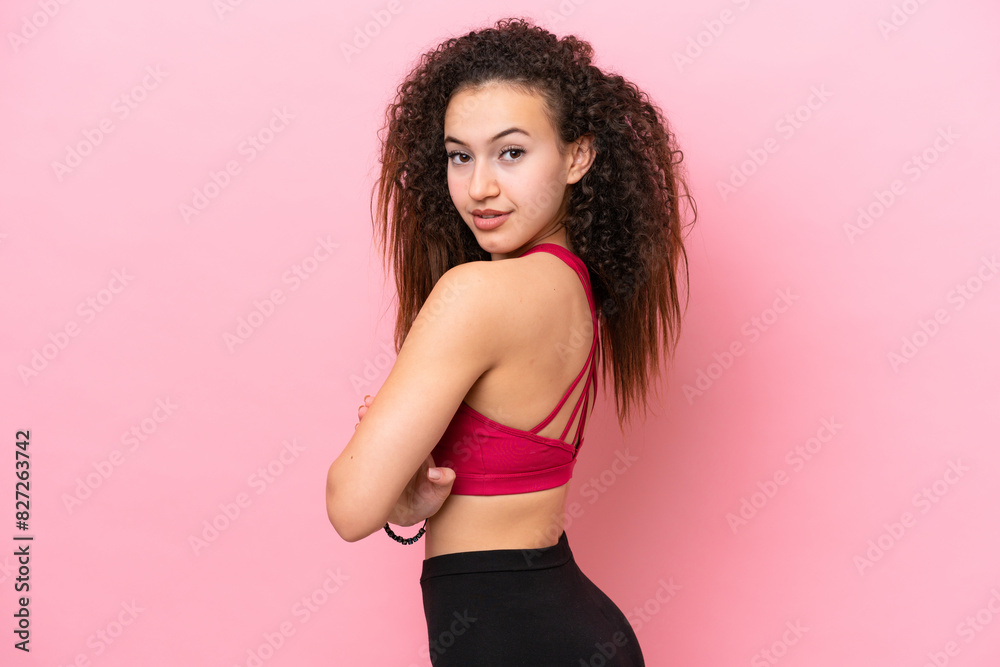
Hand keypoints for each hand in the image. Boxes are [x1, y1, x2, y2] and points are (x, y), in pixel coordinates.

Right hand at [356, 393, 455, 526]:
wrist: (409, 516)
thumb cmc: (425, 503)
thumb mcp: (438, 495)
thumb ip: (444, 483)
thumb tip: (435, 473)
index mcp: (416, 453)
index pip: (409, 431)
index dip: (400, 417)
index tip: (390, 407)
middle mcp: (401, 452)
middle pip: (389, 428)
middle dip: (378, 414)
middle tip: (366, 405)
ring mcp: (387, 459)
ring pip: (376, 436)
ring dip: (367, 423)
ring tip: (360, 413)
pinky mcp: (375, 467)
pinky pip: (367, 451)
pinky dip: (360, 441)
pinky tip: (356, 429)